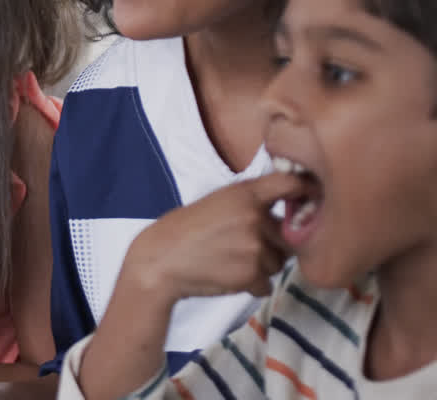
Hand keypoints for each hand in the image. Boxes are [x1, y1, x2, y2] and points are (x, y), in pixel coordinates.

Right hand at [124, 171, 308, 301]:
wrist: (159, 261)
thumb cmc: (184, 230)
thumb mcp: (216, 201)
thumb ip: (251, 202)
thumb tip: (290, 209)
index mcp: (245, 194)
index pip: (291, 184)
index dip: (306, 192)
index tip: (308, 202)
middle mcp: (254, 217)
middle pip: (288, 235)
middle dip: (272, 244)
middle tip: (239, 245)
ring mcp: (255, 248)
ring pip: (279, 262)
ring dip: (261, 266)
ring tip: (229, 261)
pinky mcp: (251, 275)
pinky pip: (267, 284)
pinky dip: (251, 285)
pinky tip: (226, 275)